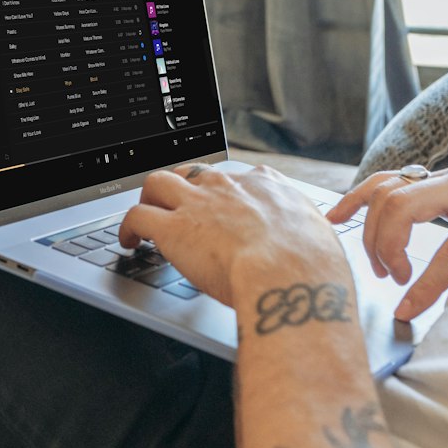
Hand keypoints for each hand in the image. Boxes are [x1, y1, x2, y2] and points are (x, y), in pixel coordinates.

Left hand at [119, 164, 347, 306]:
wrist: (289, 275)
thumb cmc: (311, 266)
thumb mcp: (320, 237)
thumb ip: (308, 236)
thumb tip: (314, 248)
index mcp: (266, 186)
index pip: (239, 177)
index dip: (226, 192)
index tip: (223, 206)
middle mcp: (228, 186)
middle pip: (193, 172)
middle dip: (181, 186)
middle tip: (176, 207)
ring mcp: (197, 203)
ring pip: (157, 182)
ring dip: (148, 198)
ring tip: (144, 218)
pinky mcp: (172, 228)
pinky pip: (137, 216)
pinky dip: (127, 227)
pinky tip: (128, 241)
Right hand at [327, 166, 447, 320]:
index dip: (426, 285)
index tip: (406, 312)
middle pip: (404, 207)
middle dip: (389, 249)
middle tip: (394, 281)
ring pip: (389, 191)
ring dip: (374, 231)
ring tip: (380, 267)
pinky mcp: (436, 179)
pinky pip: (388, 182)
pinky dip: (358, 199)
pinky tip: (336, 217)